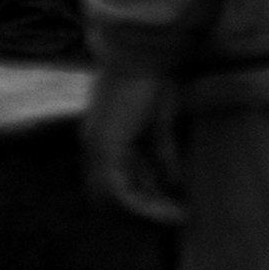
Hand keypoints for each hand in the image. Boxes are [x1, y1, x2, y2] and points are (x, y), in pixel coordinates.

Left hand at [82, 64, 184, 224]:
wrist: (140, 52)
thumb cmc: (150, 79)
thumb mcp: (158, 124)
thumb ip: (161, 154)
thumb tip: (174, 184)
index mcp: (101, 140)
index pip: (112, 184)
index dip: (142, 200)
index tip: (173, 208)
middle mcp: (92, 147)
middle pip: (106, 198)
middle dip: (142, 212)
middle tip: (175, 217)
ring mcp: (95, 148)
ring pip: (109, 200)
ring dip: (145, 212)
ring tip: (176, 216)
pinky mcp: (105, 147)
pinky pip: (118, 191)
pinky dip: (143, 205)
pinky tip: (169, 208)